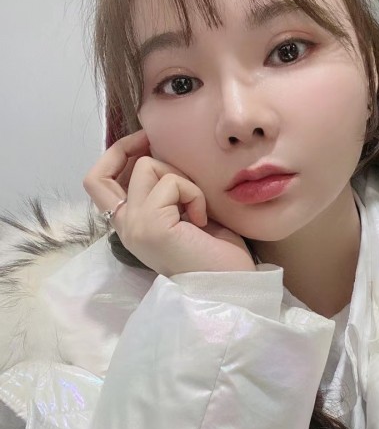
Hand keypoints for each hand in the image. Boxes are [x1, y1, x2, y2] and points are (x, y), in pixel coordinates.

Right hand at [82, 129, 255, 275]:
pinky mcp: (151, 225)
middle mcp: (125, 227)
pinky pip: (171, 182)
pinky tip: (201, 219)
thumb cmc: (217, 252)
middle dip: (128, 148)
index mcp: (130, 225)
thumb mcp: (182, 212)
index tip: (145, 143)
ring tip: (196, 207)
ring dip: (180, 178)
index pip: (97, 183)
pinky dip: (194, 193)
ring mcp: (135, 226)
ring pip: (147, 167)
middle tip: (153, 143)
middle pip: (101, 172)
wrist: (231, 286)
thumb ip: (164, 190)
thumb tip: (158, 153)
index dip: (115, 156)